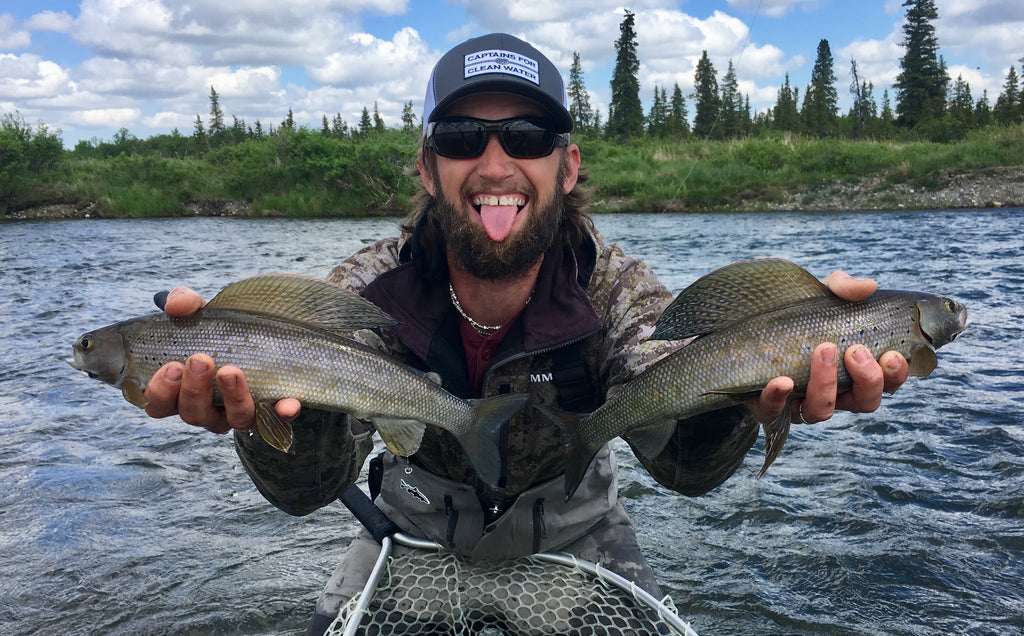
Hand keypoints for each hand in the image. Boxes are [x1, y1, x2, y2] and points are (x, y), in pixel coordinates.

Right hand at [143, 287, 300, 433]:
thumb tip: (176, 305)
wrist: (266, 332)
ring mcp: (239, 413)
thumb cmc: (222, 330)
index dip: (160, 392)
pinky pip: (276, 420)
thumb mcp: (202, 313)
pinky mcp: (272, 411)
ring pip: (234, 419)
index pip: (158, 405)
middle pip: (193, 414)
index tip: (171, 366)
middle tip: (201, 360)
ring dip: (232, 397)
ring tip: (231, 371)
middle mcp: (209, 409)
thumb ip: (185, 304)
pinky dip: (280, 414)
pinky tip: (286, 404)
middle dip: (194, 389)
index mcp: (181, 390)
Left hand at [751, 271, 909, 423]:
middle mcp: (835, 392)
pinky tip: (782, 381)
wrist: (748, 327)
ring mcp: (803, 402)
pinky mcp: (770, 405)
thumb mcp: (821, 297)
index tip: (891, 355)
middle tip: (855, 350)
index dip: (895, 376)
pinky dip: (779, 397)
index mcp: (856, 371)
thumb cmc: (798, 316)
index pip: (887, 383)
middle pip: (865, 402)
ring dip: (827, 383)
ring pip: (824, 411)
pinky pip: (775, 410)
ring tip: (823, 351)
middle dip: (867, 380)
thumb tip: (867, 287)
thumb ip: (843, 289)